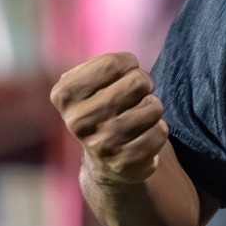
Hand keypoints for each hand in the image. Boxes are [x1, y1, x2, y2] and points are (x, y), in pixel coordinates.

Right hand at [51, 52, 169, 185]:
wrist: (105, 162)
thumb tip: (127, 63)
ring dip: (152, 108)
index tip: (123, 76)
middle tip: (135, 97)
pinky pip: (160, 131)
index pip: (114, 63)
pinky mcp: (124, 162)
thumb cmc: (104, 109)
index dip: (129, 65)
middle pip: (137, 82)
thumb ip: (104, 65)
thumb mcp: (91, 83)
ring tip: (138, 117)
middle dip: (144, 85)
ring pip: (153, 106)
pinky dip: (158, 129)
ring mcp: (102, 144)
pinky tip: (143, 136)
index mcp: (65, 95)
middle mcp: (78, 121)